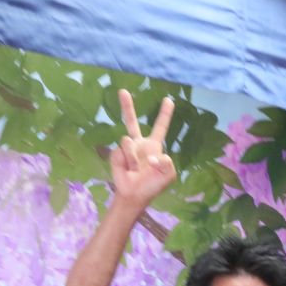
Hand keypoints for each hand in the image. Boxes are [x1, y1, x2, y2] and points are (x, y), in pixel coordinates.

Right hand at [110, 88, 175, 207]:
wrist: (135, 195)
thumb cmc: (153, 185)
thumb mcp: (169, 174)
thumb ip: (167, 162)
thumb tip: (150, 156)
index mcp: (154, 146)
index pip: (161, 127)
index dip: (164, 114)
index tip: (168, 100)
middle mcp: (139, 144)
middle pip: (131, 121)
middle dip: (127, 106)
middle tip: (122, 91)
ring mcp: (127, 148)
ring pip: (128, 141)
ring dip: (134, 158)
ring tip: (137, 170)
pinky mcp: (116, 153)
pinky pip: (122, 151)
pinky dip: (128, 161)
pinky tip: (128, 170)